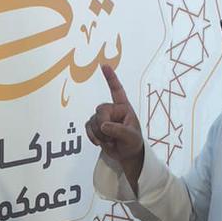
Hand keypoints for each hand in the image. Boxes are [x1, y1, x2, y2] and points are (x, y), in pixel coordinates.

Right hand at [85, 64, 143, 186]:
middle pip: (100, 111)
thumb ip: (118, 130)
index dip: (111, 78)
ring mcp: (102, 118)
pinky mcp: (95, 127)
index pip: (117, 90)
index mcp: (124, 108)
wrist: (127, 155)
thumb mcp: (131, 137)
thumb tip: (103, 125)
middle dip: (103, 126)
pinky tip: (101, 142)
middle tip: (111, 137)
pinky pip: (87, 128)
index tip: (104, 66)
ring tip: (110, 141)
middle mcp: (112, 110)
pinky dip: (93, 137)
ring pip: (92, 121)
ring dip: (99, 135)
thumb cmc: (133, 142)